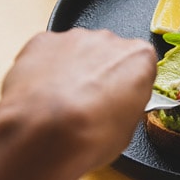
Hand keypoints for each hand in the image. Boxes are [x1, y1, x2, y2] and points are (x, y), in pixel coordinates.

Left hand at [0, 29, 156, 179]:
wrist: (42, 137)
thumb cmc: (88, 141)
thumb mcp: (125, 133)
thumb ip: (126, 110)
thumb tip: (114, 111)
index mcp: (138, 59)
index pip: (141, 64)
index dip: (126, 89)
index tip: (117, 106)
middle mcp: (106, 40)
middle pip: (107, 54)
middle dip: (98, 77)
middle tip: (87, 110)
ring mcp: (71, 38)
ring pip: (75, 53)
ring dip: (70, 73)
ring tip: (58, 109)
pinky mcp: (39, 43)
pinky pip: (47, 54)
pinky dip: (44, 71)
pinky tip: (39, 98)